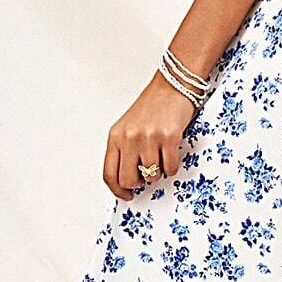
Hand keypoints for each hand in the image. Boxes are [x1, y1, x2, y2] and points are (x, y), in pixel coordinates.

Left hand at [103, 70, 198, 199]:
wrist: (173, 85)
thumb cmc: (153, 107)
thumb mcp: (129, 127)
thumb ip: (124, 150)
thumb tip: (129, 179)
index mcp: (115, 137)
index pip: (109, 174)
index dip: (117, 190)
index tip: (126, 195)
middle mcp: (129, 138)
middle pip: (128, 180)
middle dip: (139, 183)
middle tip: (147, 175)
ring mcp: (148, 138)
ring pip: (151, 175)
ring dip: (159, 172)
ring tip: (161, 156)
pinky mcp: (168, 138)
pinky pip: (170, 168)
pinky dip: (172, 166)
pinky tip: (171, 153)